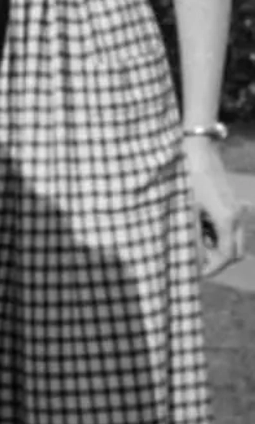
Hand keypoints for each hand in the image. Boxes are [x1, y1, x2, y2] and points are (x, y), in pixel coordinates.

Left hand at [185, 136, 247, 277]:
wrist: (196, 148)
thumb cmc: (187, 178)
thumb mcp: (186, 210)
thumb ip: (191, 237)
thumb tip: (194, 261)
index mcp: (227, 220)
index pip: (226, 256)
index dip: (212, 268)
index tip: (195, 274)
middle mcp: (237, 216)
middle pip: (235, 252)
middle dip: (217, 260)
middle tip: (194, 264)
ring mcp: (236, 209)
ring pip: (233, 240)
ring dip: (216, 246)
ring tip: (192, 243)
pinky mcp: (231, 202)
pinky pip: (229, 227)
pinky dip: (216, 234)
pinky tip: (197, 228)